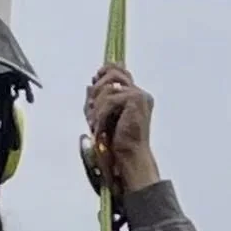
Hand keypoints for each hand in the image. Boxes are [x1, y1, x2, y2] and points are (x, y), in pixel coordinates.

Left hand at [84, 63, 159, 195]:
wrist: (129, 160)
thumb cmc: (118, 145)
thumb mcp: (104, 118)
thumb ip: (98, 101)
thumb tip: (89, 84)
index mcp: (136, 97)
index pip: (120, 71)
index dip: (105, 71)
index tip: (94, 79)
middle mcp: (141, 94)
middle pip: (113, 74)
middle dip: (97, 90)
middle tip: (90, 110)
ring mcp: (140, 96)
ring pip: (109, 87)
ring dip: (97, 106)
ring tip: (94, 124)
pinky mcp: (136, 100)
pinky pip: (110, 100)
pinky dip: (101, 114)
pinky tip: (98, 128)